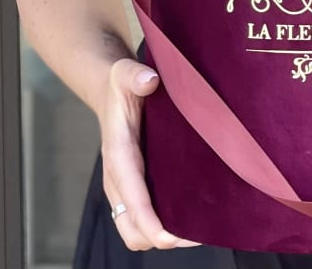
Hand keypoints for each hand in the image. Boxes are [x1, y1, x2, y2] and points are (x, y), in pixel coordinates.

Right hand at [99, 58, 200, 250]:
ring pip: (138, 231)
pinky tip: (191, 214)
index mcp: (118, 155)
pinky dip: (163, 225)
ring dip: (164, 236)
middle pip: (133, 230)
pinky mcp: (135, 186)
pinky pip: (145, 219)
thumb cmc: (121, 85)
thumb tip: (150, 81)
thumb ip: (135, 76)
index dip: (150, 223)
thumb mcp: (125, 72)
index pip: (132, 199)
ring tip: (200, 228)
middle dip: (161, 238)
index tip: (172, 236)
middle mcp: (119, 179)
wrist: (111, 91)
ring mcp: (126, 187)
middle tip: (198, 232)